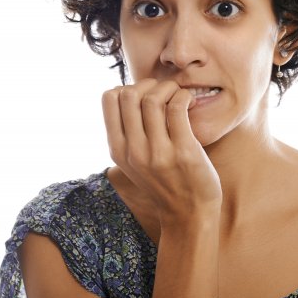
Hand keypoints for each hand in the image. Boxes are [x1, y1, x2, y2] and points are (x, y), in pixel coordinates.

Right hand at [101, 78, 222, 223]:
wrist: (188, 214)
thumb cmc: (164, 181)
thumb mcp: (134, 161)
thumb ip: (127, 133)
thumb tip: (126, 92)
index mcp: (118, 150)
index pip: (109, 99)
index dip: (127, 86)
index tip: (144, 95)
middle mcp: (133, 151)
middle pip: (129, 94)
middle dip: (149, 83)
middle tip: (164, 91)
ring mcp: (157, 153)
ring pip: (152, 99)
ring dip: (169, 88)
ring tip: (178, 95)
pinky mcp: (183, 152)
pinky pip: (177, 108)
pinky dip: (183, 97)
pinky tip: (189, 103)